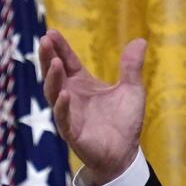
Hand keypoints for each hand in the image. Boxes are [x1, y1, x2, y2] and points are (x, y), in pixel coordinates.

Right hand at [39, 30, 147, 185]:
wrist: (125, 154)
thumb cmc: (124, 122)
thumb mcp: (132, 90)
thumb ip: (132, 67)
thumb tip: (140, 40)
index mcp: (82, 84)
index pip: (67, 61)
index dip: (60, 48)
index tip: (51, 32)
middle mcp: (71, 97)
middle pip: (55, 73)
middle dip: (49, 57)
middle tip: (45, 40)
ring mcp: (69, 114)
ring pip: (54, 93)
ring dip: (53, 78)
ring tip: (55, 62)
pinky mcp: (72, 132)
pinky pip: (63, 118)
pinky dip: (63, 106)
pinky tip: (64, 94)